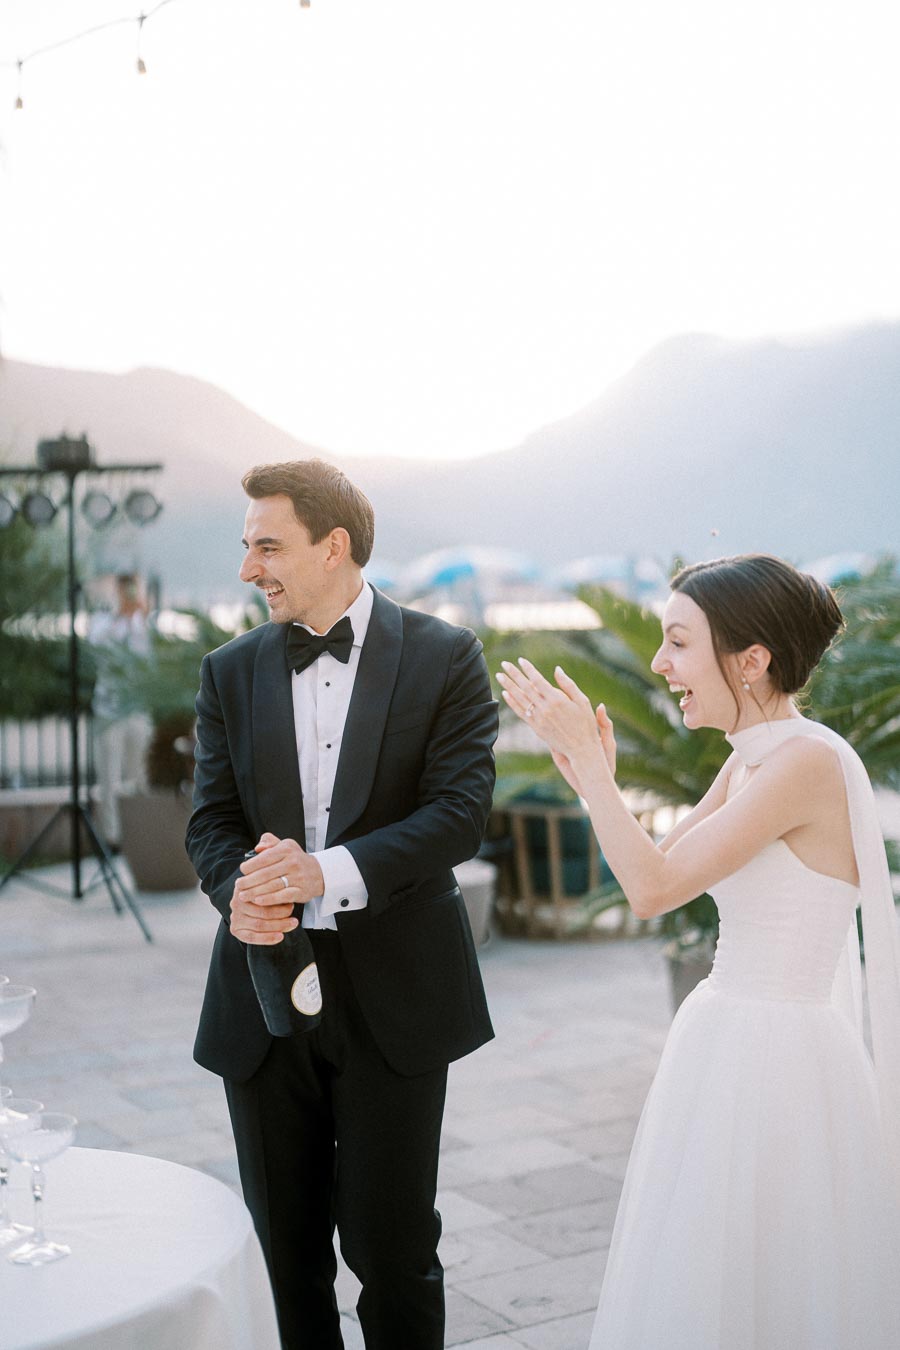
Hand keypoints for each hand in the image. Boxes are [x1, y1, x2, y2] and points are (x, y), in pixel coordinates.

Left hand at [229, 832, 324, 945]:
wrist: (320, 873)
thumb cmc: (296, 860)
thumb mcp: (285, 846)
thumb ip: (269, 842)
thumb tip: (257, 848)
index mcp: (286, 850)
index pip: (264, 858)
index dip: (251, 865)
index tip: (241, 871)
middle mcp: (293, 862)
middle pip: (266, 873)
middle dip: (249, 881)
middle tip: (238, 886)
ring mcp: (298, 877)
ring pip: (272, 886)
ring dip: (255, 892)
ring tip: (243, 895)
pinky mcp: (301, 891)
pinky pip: (282, 896)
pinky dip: (269, 899)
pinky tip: (258, 901)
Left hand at [496, 659, 615, 775]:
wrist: (581, 749)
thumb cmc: (585, 723)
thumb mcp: (582, 701)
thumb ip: (568, 684)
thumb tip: (557, 669)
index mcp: (557, 700)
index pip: (538, 681)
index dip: (528, 670)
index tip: (520, 660)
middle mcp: (546, 708)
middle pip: (526, 688)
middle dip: (514, 674)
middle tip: (504, 664)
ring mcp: (539, 719)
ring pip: (520, 699)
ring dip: (508, 686)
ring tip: (499, 676)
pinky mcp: (536, 728)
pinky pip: (521, 712)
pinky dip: (512, 703)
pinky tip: (505, 694)